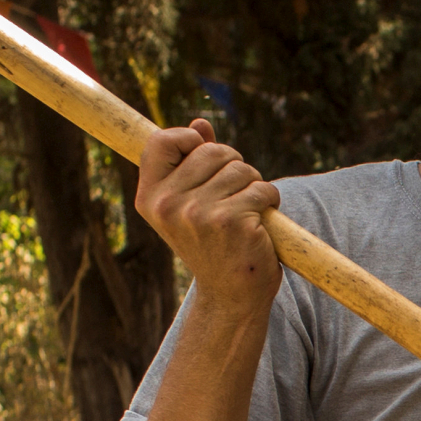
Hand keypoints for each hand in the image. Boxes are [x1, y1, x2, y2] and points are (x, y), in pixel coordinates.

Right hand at [135, 119, 280, 313]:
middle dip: (233, 165)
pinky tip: (261, 223)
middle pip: (212, 150)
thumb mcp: (191, 206)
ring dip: (253, 184)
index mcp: (150, 198)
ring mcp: (200, 214)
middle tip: (235, 195)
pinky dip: (270, 200)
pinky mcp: (233, 221)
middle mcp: (169, 205)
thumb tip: (201, 124)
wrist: (232, 296)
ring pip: (241, 168)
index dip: (190, 140)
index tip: (206, 157)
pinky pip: (262, 188)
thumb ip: (192, 163)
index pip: (162, 141)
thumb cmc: (214, 247)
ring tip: (247, 212)